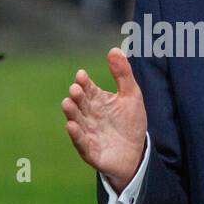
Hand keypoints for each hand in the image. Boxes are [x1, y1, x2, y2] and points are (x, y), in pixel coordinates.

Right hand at [62, 47, 147, 190]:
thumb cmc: (130, 123)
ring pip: (77, 121)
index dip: (84, 82)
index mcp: (97, 101)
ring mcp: (88, 133)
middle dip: (77, 96)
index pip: (88, 89)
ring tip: (67, 103)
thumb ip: (123, 74)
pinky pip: (81, 143)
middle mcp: (89, 115)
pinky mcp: (90, 151)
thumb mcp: (131, 95)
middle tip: (75, 89)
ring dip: (71, 113)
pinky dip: (76, 135)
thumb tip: (114, 49)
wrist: (136, 153)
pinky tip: (72, 126)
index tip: (82, 75)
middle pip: (80, 103)